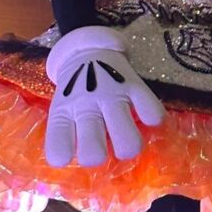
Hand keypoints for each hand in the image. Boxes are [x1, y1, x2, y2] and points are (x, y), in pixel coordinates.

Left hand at [45, 27, 164, 167]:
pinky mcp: (135, 85)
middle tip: (102, 146)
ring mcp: (112, 96)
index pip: (58, 150)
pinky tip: (143, 116)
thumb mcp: (62, 106)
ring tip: (125, 140)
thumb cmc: (75, 87)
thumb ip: (66, 132)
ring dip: (128, 147)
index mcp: (63, 112)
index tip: (70, 150)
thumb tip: (71, 163)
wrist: (86, 48)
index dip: (64, 156)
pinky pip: (153, 114)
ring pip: (128, 143)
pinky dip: (152, 120)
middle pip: (94, 155)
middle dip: (99, 158)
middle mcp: (86, 106)